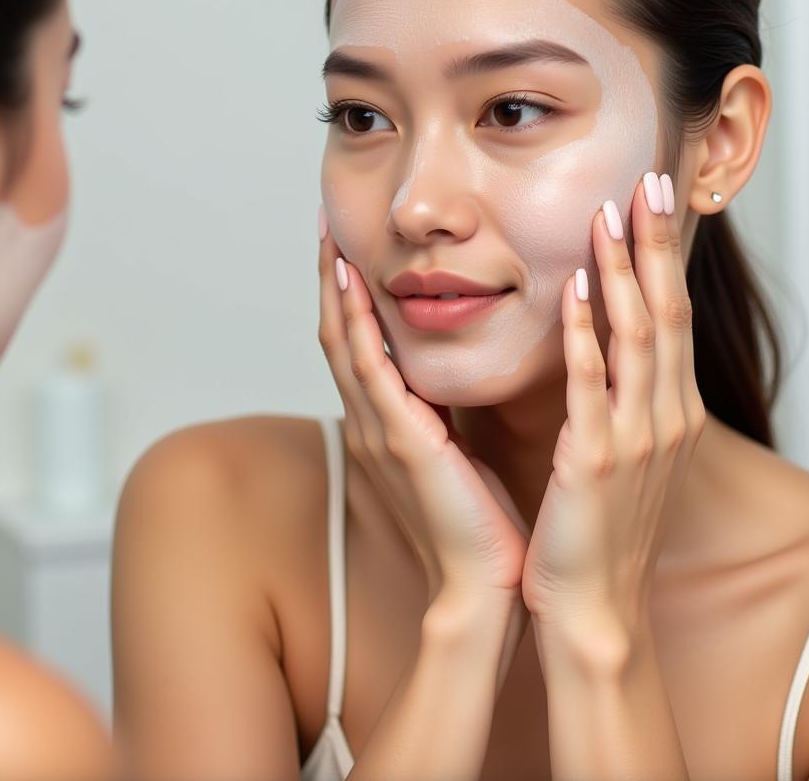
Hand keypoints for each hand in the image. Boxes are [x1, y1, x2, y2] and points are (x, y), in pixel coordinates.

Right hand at [318, 215, 528, 619]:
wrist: (481, 582)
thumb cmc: (475, 520)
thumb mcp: (454, 451)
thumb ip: (440, 412)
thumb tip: (447, 374)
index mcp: (384, 423)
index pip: (356, 345)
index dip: (347, 297)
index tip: (349, 250)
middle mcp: (369, 421)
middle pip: (337, 334)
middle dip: (331, 280)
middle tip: (327, 225)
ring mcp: (377, 430)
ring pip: (344, 344)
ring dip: (335, 290)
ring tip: (332, 239)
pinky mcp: (400, 440)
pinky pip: (370, 370)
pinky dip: (357, 324)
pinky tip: (354, 287)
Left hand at [521, 172, 705, 645]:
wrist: (594, 607)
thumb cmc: (598, 528)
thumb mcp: (621, 452)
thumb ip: (618, 399)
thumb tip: (603, 346)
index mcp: (666, 412)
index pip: (670, 317)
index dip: (662, 259)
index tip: (650, 204)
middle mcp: (663, 417)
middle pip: (667, 312)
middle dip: (656, 246)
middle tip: (648, 183)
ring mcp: (637, 438)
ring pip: (639, 337)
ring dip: (624, 272)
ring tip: (611, 215)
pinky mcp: (599, 460)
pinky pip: (593, 386)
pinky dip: (586, 334)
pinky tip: (574, 290)